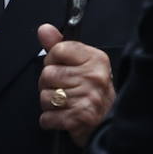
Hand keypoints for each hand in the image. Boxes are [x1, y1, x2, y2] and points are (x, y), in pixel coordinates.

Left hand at [37, 23, 114, 147]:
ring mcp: (87, 98)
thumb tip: (44, 29)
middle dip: (49, 85)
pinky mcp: (79, 119)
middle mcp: (93, 77)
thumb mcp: (82, 64)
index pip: (58, 50)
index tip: (61, 68)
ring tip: (64, 104)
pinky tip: (62, 117)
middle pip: (47, 74)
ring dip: (49, 104)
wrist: (109, 124)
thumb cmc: (93, 92)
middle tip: (63, 90)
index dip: (52, 61)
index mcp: (95, 59)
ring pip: (45, 96)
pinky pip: (47, 117)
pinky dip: (50, 120)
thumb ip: (60, 45)